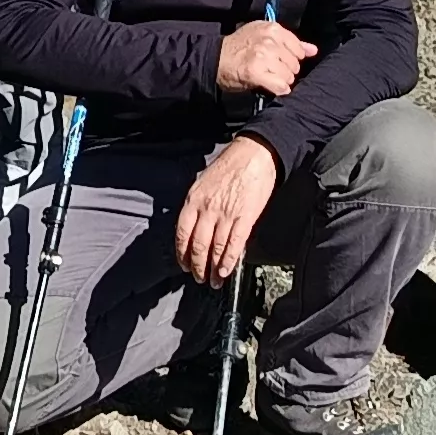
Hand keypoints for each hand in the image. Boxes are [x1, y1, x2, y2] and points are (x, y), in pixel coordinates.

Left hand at [175, 137, 281, 283]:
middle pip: (197, 246)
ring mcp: (225, 214)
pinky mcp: (245, 218)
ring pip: (215, 249)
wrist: (253, 154)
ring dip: (213, 269)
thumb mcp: (203, 183)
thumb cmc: (230, 166)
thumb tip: (195, 228)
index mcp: (193, 200)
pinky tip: (226, 270)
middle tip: (199, 277)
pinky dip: (229, 261)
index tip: (184, 265)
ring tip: (214, 280)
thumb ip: (197, 206)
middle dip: (197, 266)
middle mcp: (207, 209)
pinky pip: (234, 244)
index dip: (182, 254)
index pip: (182, 234)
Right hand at [213, 19, 319, 97]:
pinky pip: (279, 86)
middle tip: (273, 70)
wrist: (216, 58)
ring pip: (288, 76)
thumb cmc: (240, 47)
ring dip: (281, 80)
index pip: (298, 48)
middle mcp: (269, 40)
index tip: (281, 61)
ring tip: (270, 78)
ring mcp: (263, 56)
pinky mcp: (256, 72)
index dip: (292, 58)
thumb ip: (291, 42)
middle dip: (287, 70)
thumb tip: (313, 50)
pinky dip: (279, 89)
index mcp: (273, 29)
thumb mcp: (265, 36)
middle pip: (294, 64)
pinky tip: (273, 87)